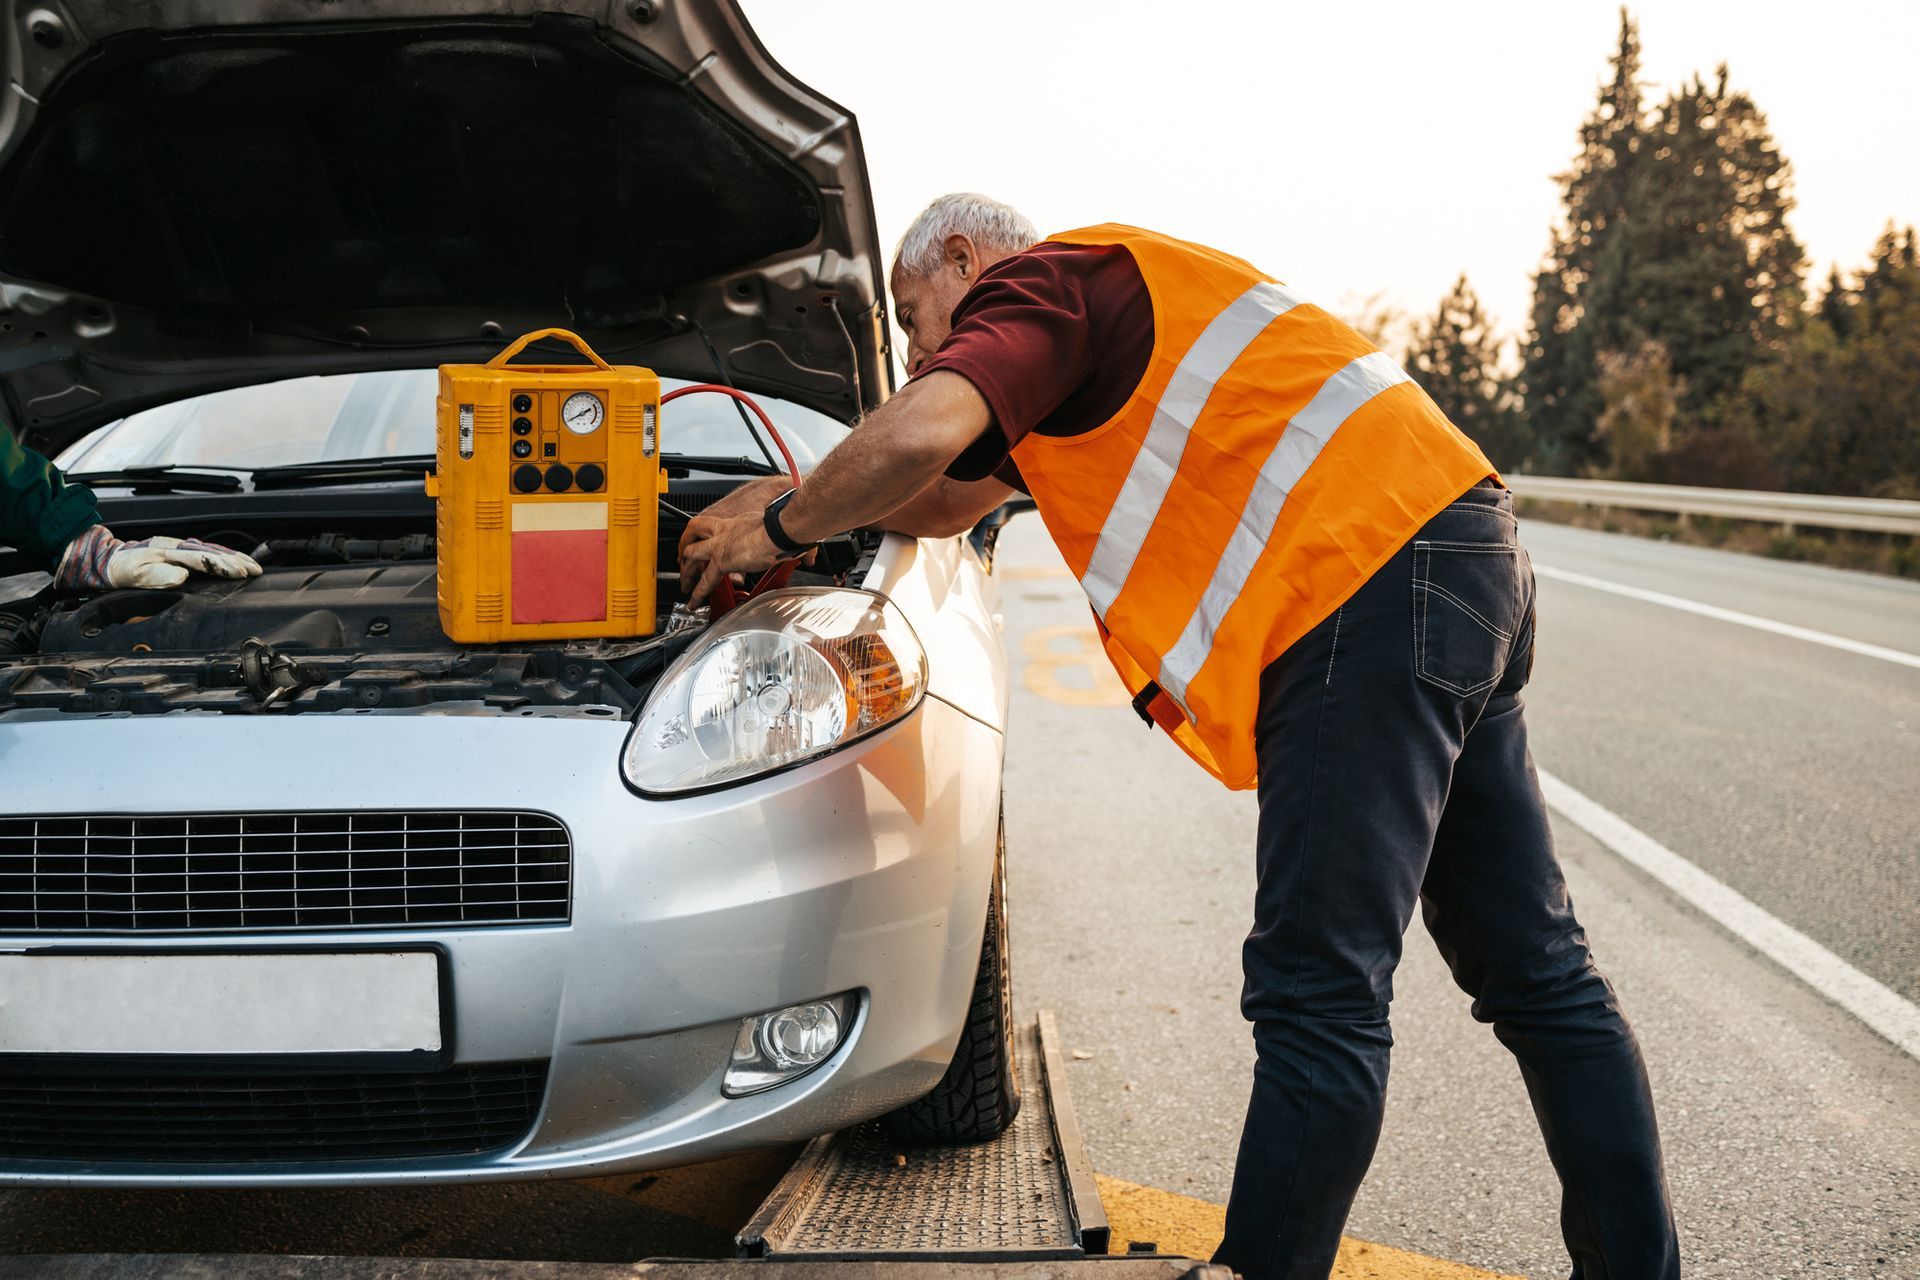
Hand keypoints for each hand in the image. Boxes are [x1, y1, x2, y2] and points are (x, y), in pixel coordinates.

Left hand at [55, 525, 262, 589]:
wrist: (103, 559)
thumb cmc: (117, 570)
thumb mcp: (131, 575)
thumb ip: (155, 576)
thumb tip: (181, 576)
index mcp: (167, 551)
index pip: (201, 558)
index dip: (222, 565)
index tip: (241, 572)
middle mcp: (175, 546)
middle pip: (212, 551)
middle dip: (236, 560)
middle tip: (256, 569)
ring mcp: (176, 547)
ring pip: (211, 549)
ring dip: (232, 557)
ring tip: (251, 565)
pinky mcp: (176, 551)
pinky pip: (205, 551)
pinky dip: (221, 555)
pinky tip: (230, 560)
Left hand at [678, 512, 779, 606]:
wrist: (779, 531)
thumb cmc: (781, 528)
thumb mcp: (773, 531)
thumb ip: (774, 541)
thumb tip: (791, 553)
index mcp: (737, 522)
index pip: (716, 526)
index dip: (709, 534)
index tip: (707, 541)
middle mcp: (725, 530)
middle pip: (694, 531)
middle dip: (686, 545)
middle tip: (683, 558)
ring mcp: (720, 545)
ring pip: (692, 554)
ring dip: (685, 570)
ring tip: (684, 584)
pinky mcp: (721, 561)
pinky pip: (704, 580)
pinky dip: (698, 593)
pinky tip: (694, 602)